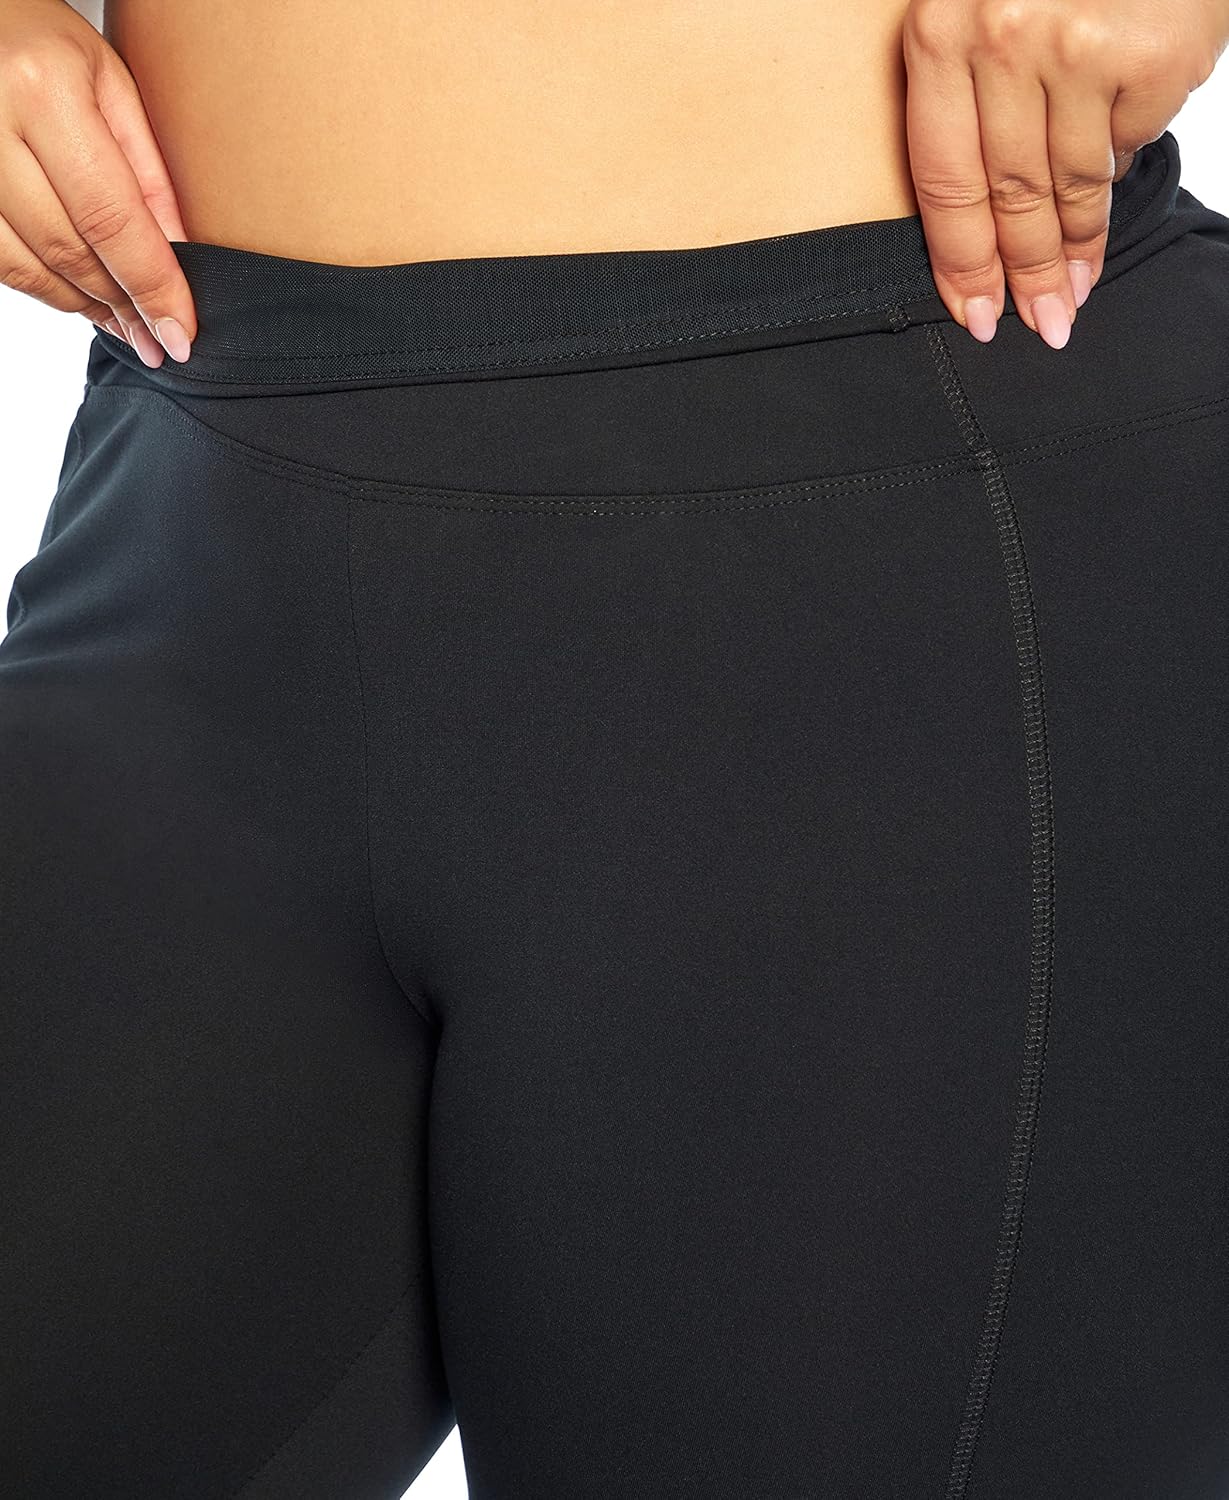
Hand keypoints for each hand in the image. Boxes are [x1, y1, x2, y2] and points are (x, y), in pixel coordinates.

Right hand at [0, 0, 194, 365]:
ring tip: (129, 325)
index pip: (110, 218)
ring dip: (86, 306)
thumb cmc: (40, 36)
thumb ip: (146, 169)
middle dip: (124, 305)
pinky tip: (83, 297)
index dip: (151, 286)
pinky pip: (0, 260)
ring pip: (29, 267)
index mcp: (43, 91)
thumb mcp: (109, 81)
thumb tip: (180, 256)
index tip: (182, 332)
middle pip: (70, 251)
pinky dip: (46, 287)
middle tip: (161, 338)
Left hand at [901, 0, 1228, 347]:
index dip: (960, 262)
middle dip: (1024, 274)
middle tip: (1041, 324)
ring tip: (1077, 289)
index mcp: (939, 32)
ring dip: (1077, 247)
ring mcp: (1078, 48)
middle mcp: (1001, 41)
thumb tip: (991, 211)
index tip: (975, 314)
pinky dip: (1126, 153)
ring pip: (1072, 184)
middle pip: (1008, 197)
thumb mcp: (977, 4)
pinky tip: (1121, 158)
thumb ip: (968, 93)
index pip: (942, 182)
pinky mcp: (1148, 56)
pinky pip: (1131, 140)